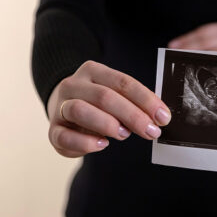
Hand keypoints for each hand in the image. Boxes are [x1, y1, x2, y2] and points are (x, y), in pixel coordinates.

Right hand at [47, 61, 170, 157]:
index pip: (123, 82)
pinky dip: (84, 142)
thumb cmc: (98, 103)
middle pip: (104, 96)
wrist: (63, 108)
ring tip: (124, 135)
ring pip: (80, 110)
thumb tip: (160, 117)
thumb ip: (134, 102)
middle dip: (133, 115)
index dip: (146, 100)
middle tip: (151, 132)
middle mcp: (74, 84)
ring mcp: (60, 106)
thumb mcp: (116, 95)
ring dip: (107, 124)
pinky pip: (64, 136)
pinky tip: (102, 144)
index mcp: (94, 71)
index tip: (163, 117)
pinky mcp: (53, 130)